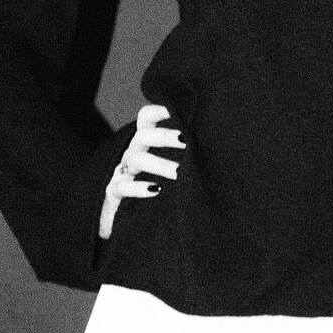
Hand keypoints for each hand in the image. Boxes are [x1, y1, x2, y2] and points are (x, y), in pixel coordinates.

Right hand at [99, 102, 184, 239]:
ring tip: (181, 173)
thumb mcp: (169, 171)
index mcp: (144, 143)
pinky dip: (139, 188)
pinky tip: (156, 190)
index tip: (179, 108)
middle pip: (143, 136)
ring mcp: (121, 172)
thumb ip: (186, 157)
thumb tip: (218, 147)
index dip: (158, 110)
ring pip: (136, 160)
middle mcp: (132, 153)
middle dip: (165, 136)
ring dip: (160, 165)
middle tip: (188, 142)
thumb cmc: (155, 192)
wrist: (122, 224)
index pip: (146, 118)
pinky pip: (123, 187)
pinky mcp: (113, 193)